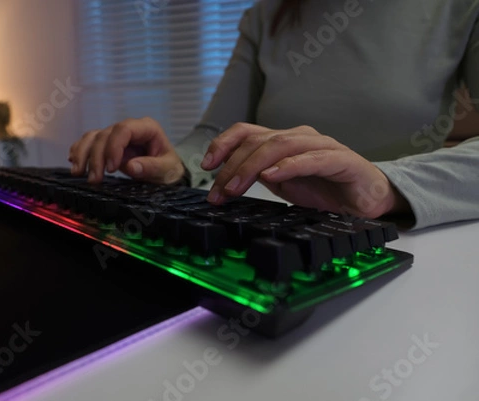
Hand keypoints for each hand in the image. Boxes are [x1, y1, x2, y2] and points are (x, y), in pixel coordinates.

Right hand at [68, 117, 184, 184]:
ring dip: (83, 154)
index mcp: (146, 128)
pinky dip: (79, 151)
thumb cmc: (169, 168)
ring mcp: (117, 136)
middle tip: (94, 180)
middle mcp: (129, 128)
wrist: (167, 173)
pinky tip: (73, 162)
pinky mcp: (108, 145)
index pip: (124, 129)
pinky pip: (89, 142)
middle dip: (96, 157)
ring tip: (78, 173)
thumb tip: (131, 166)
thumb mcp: (167, 169)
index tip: (111, 169)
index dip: (113, 147)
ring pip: (93, 137)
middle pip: (105, 135)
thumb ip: (152, 167)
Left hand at [200, 123, 409, 217]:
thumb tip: (222, 181)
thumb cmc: (324, 189)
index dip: (222, 144)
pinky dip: (289, 166)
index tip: (206, 165)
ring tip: (235, 187)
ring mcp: (321, 146)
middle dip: (232, 166)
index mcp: (283, 140)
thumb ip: (257, 175)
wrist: (366, 200)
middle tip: (217, 192)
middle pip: (258, 141)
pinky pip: (312, 159)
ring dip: (252, 167)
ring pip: (279, 146)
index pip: (246, 132)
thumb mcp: (281, 183)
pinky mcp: (341, 160)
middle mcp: (300, 137)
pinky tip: (272, 176)